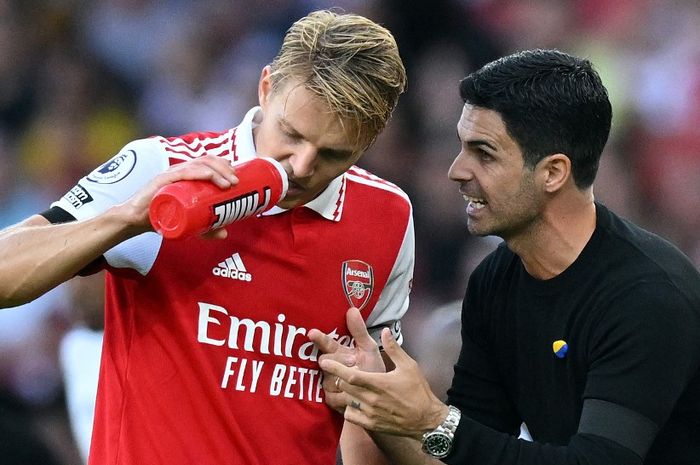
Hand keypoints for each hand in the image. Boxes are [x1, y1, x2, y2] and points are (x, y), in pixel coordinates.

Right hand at [117, 155, 238, 236]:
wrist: (136, 220)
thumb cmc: (162, 215)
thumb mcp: (189, 223)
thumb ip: (206, 229)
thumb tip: (225, 234)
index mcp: (186, 174)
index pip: (208, 162)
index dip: (224, 165)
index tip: (237, 177)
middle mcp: (179, 170)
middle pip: (206, 160)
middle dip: (225, 168)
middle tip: (237, 182)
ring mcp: (170, 174)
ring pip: (198, 165)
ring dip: (217, 171)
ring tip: (229, 183)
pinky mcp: (161, 182)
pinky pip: (182, 173)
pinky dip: (198, 172)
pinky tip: (209, 176)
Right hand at [308, 307, 385, 411]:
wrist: (379, 395)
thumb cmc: (372, 369)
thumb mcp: (368, 349)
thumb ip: (360, 331)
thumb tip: (352, 309)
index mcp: (339, 352)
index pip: (327, 343)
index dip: (320, 338)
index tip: (312, 333)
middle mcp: (330, 366)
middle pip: (325, 362)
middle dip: (338, 362)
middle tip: (353, 362)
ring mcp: (328, 383)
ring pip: (329, 380)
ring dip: (344, 381)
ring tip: (358, 382)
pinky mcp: (330, 400)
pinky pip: (333, 397)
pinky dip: (344, 397)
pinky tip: (353, 397)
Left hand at [319, 327, 448, 439]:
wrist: (426, 420)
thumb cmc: (418, 391)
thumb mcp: (409, 366)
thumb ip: (394, 348)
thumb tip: (385, 331)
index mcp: (379, 383)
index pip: (351, 375)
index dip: (335, 368)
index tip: (324, 361)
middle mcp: (371, 399)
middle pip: (345, 387)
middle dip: (338, 377)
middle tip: (336, 370)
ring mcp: (370, 413)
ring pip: (346, 400)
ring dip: (344, 392)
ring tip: (346, 385)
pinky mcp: (371, 424)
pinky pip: (350, 415)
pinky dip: (348, 407)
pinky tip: (354, 402)